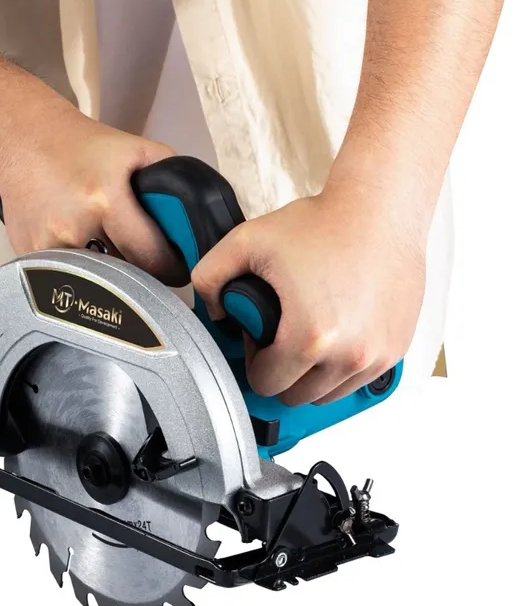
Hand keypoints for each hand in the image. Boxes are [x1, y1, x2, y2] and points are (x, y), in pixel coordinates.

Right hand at [0, 104, 187, 284]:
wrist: (24, 139)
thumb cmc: (81, 146)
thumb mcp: (137, 150)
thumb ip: (172, 181)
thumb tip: (198, 222)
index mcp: (103, 200)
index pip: (152, 258)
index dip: (171, 268)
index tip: (176, 269)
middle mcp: (73, 228)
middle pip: (126, 277)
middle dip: (143, 273)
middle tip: (149, 263)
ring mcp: (47, 246)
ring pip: (97, 282)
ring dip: (112, 275)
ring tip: (113, 249)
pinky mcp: (30, 256)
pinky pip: (70, 277)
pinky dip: (83, 270)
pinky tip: (82, 245)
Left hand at [191, 189, 426, 405]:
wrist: (380, 209)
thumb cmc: (323, 224)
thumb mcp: (247, 241)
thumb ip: (209, 277)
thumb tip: (215, 311)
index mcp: (309, 338)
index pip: (265, 384)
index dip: (255, 360)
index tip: (261, 336)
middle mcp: (348, 355)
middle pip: (296, 396)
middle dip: (281, 372)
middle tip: (281, 336)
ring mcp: (377, 355)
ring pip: (328, 395)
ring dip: (312, 375)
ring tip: (308, 336)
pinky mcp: (396, 348)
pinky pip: (360, 380)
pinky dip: (343, 367)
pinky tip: (336, 334)